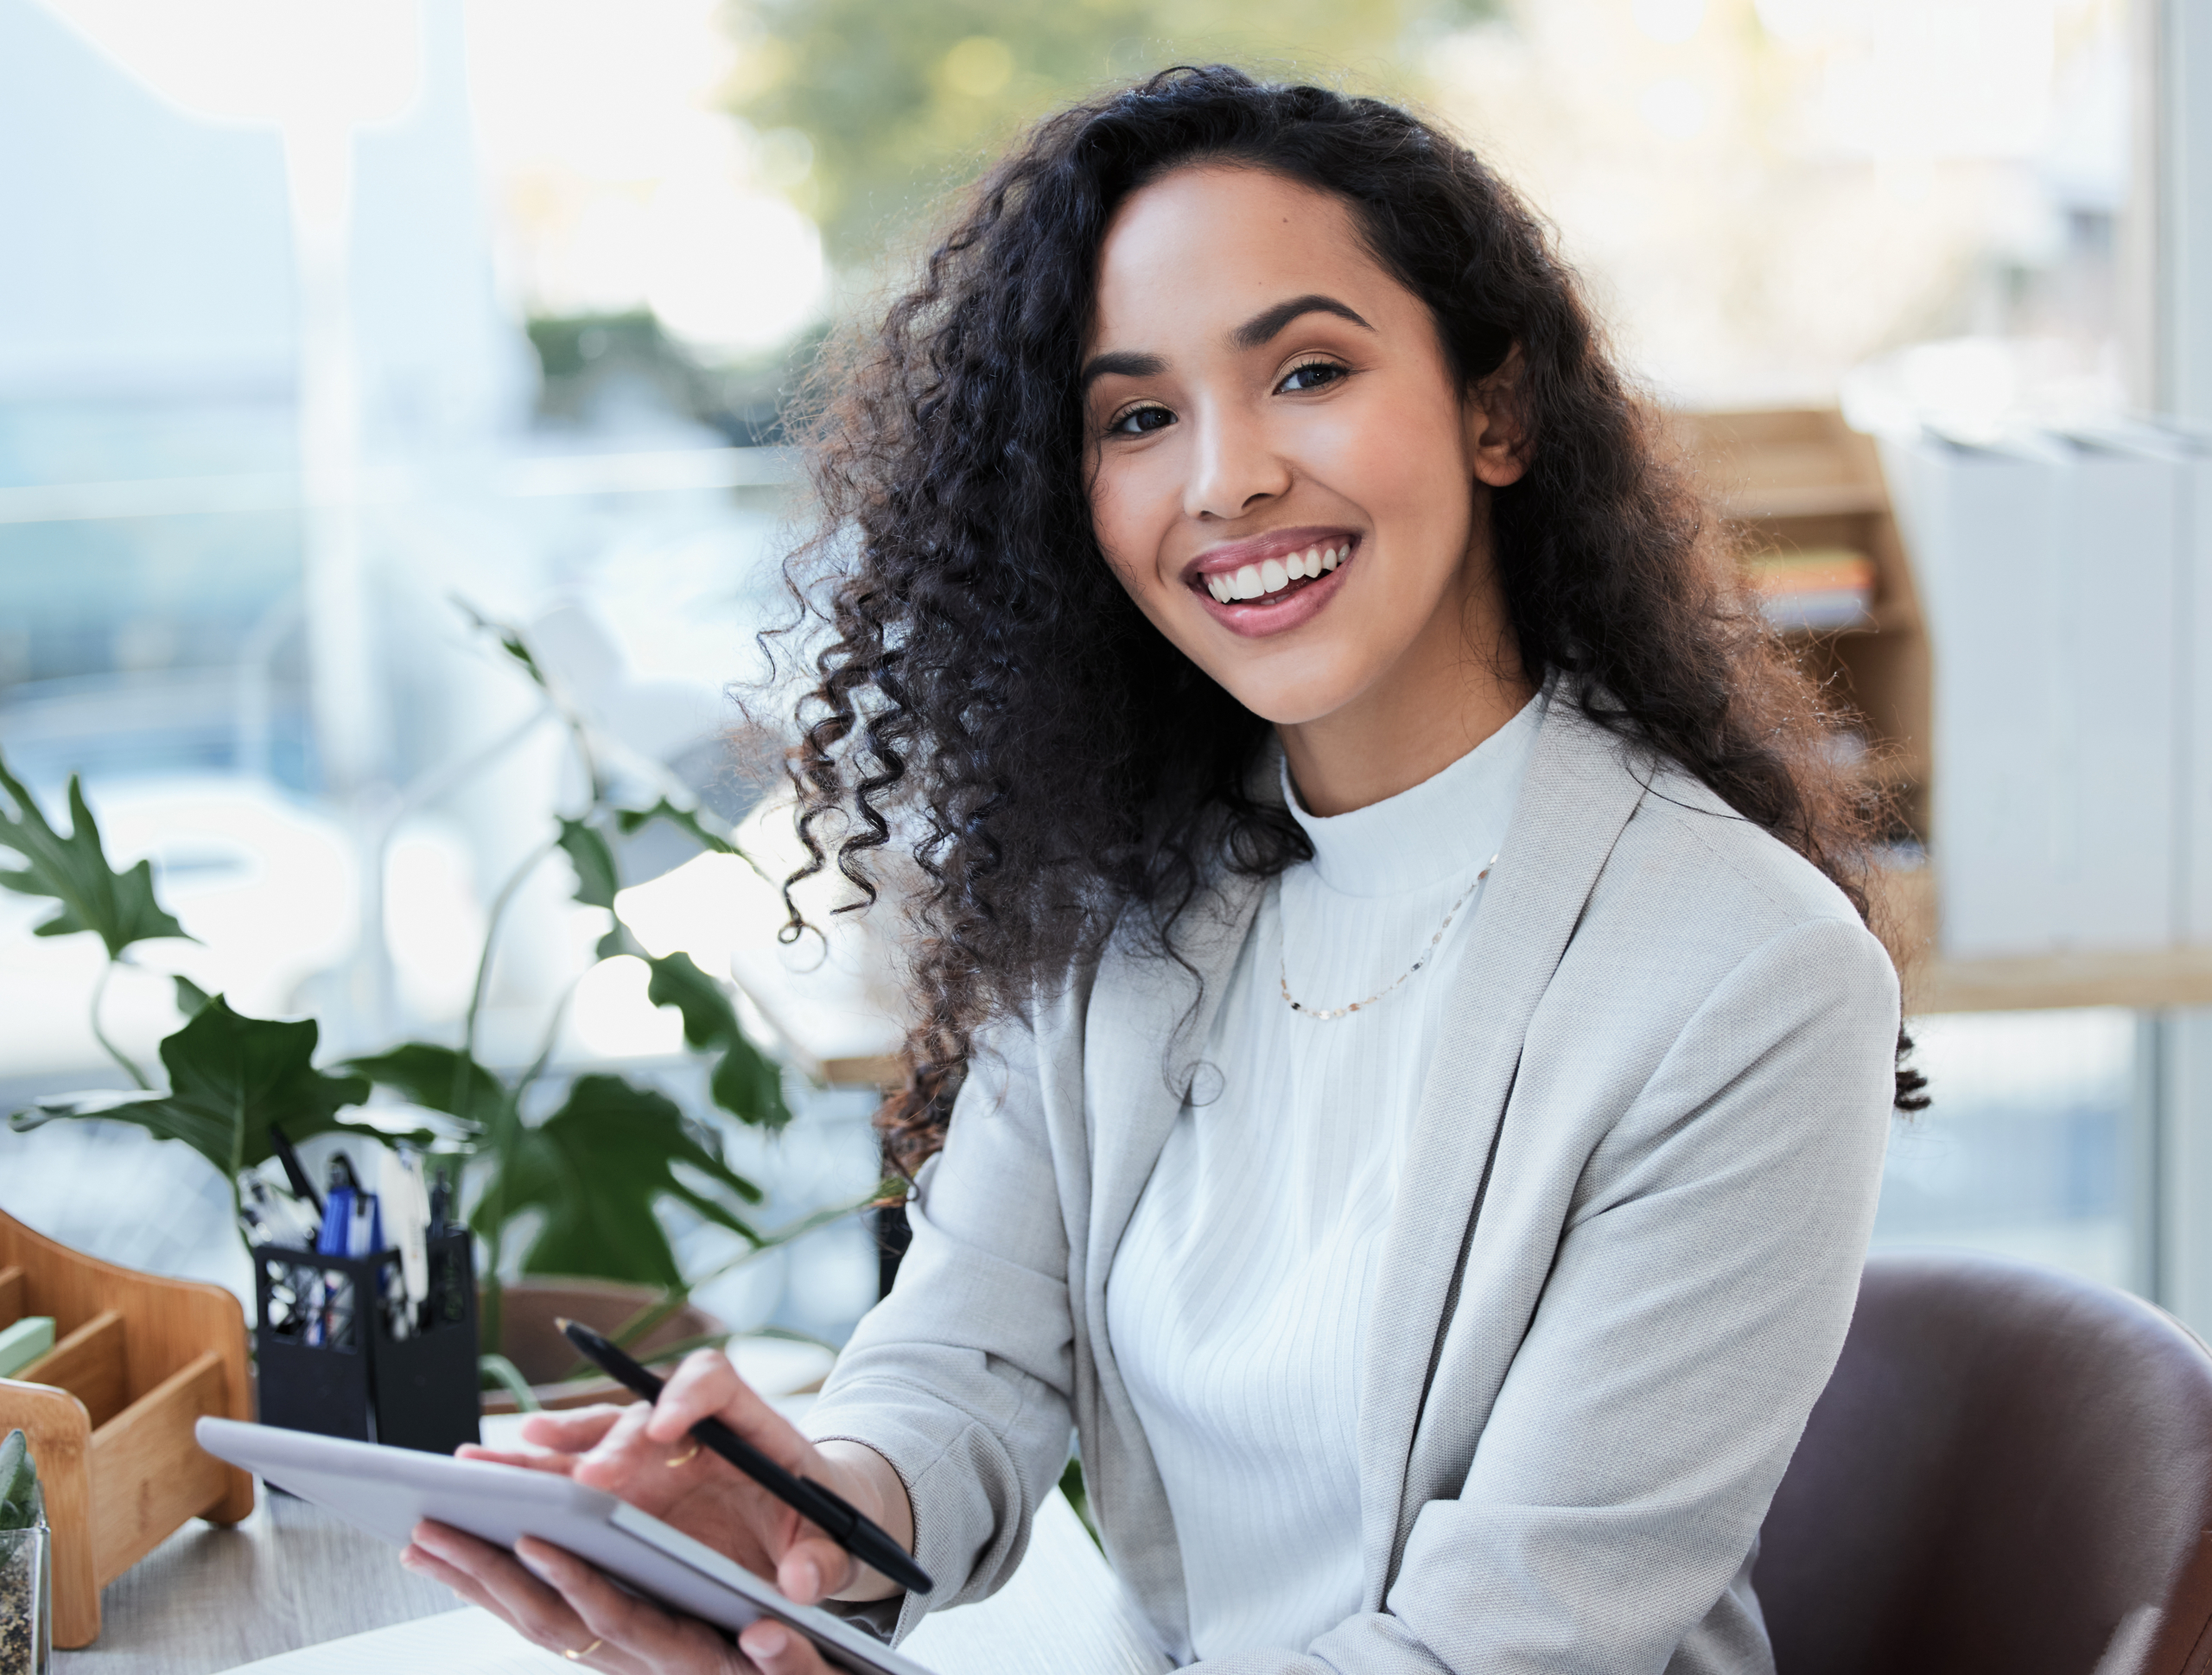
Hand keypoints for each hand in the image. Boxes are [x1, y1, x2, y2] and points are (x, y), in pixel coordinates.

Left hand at [402, 1523, 758, 1670]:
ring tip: (423, 1543)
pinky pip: (536, 1620)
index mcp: (681, 1656)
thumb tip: (769, 1637)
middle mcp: (637, 1662)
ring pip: (531, 1623)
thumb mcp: (801, 1666)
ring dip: (473, 1582)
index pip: (616, 1620)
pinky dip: (493, 1589)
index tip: (534, 1541)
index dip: (573, 1582)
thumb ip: (788, 1657)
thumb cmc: (790, 1672)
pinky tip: (461, 1566)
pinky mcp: (601, 1646)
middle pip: (550, 1622)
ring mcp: (614, 1657)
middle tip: (434, 1533)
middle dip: (488, 1575)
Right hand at [451, 1350, 910, 1604]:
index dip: (689, 1396)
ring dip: (546, 1454)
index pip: (715, 1382)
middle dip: (612, 1447)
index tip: (665, 1426)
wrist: (807, 1525)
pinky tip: (505, 1464)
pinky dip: (541, 1466)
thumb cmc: (819, 1525)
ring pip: (595, 1440)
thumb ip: (823, 1560)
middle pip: (643, 1416)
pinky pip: (575, 1467)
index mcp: (748, 1426)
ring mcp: (653, 1455)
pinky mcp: (626, 1483)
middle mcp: (691, 1430)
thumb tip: (800, 1583)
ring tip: (496, 1461)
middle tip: (588, 1483)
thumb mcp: (835, 1546)